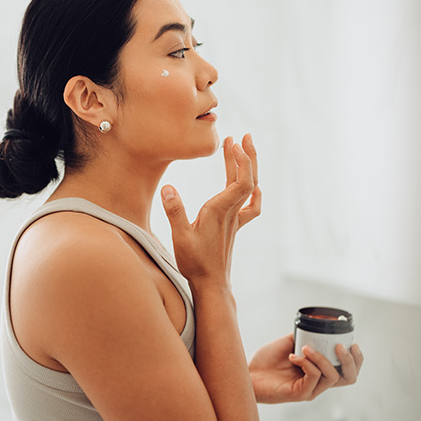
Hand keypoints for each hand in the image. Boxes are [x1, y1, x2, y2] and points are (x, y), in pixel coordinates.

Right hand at [160, 134, 261, 285]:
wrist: (211, 284)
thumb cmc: (195, 262)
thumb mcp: (179, 237)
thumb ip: (174, 212)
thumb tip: (168, 187)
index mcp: (220, 211)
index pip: (241, 182)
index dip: (242, 161)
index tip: (233, 143)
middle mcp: (231, 212)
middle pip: (249, 179)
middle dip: (247, 155)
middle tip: (241, 135)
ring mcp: (234, 219)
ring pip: (248, 188)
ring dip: (246, 166)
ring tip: (238, 147)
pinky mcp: (233, 226)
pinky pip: (250, 205)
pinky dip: (253, 191)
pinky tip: (251, 185)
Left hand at [248, 333, 364, 403]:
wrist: (247, 373)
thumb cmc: (266, 361)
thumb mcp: (288, 344)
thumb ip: (303, 336)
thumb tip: (315, 323)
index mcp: (319, 373)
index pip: (348, 372)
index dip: (356, 360)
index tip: (352, 343)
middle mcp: (318, 383)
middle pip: (349, 378)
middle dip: (350, 361)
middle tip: (339, 346)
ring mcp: (310, 390)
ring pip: (332, 376)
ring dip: (321, 357)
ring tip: (305, 348)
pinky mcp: (300, 394)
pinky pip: (313, 377)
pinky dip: (307, 362)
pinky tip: (294, 356)